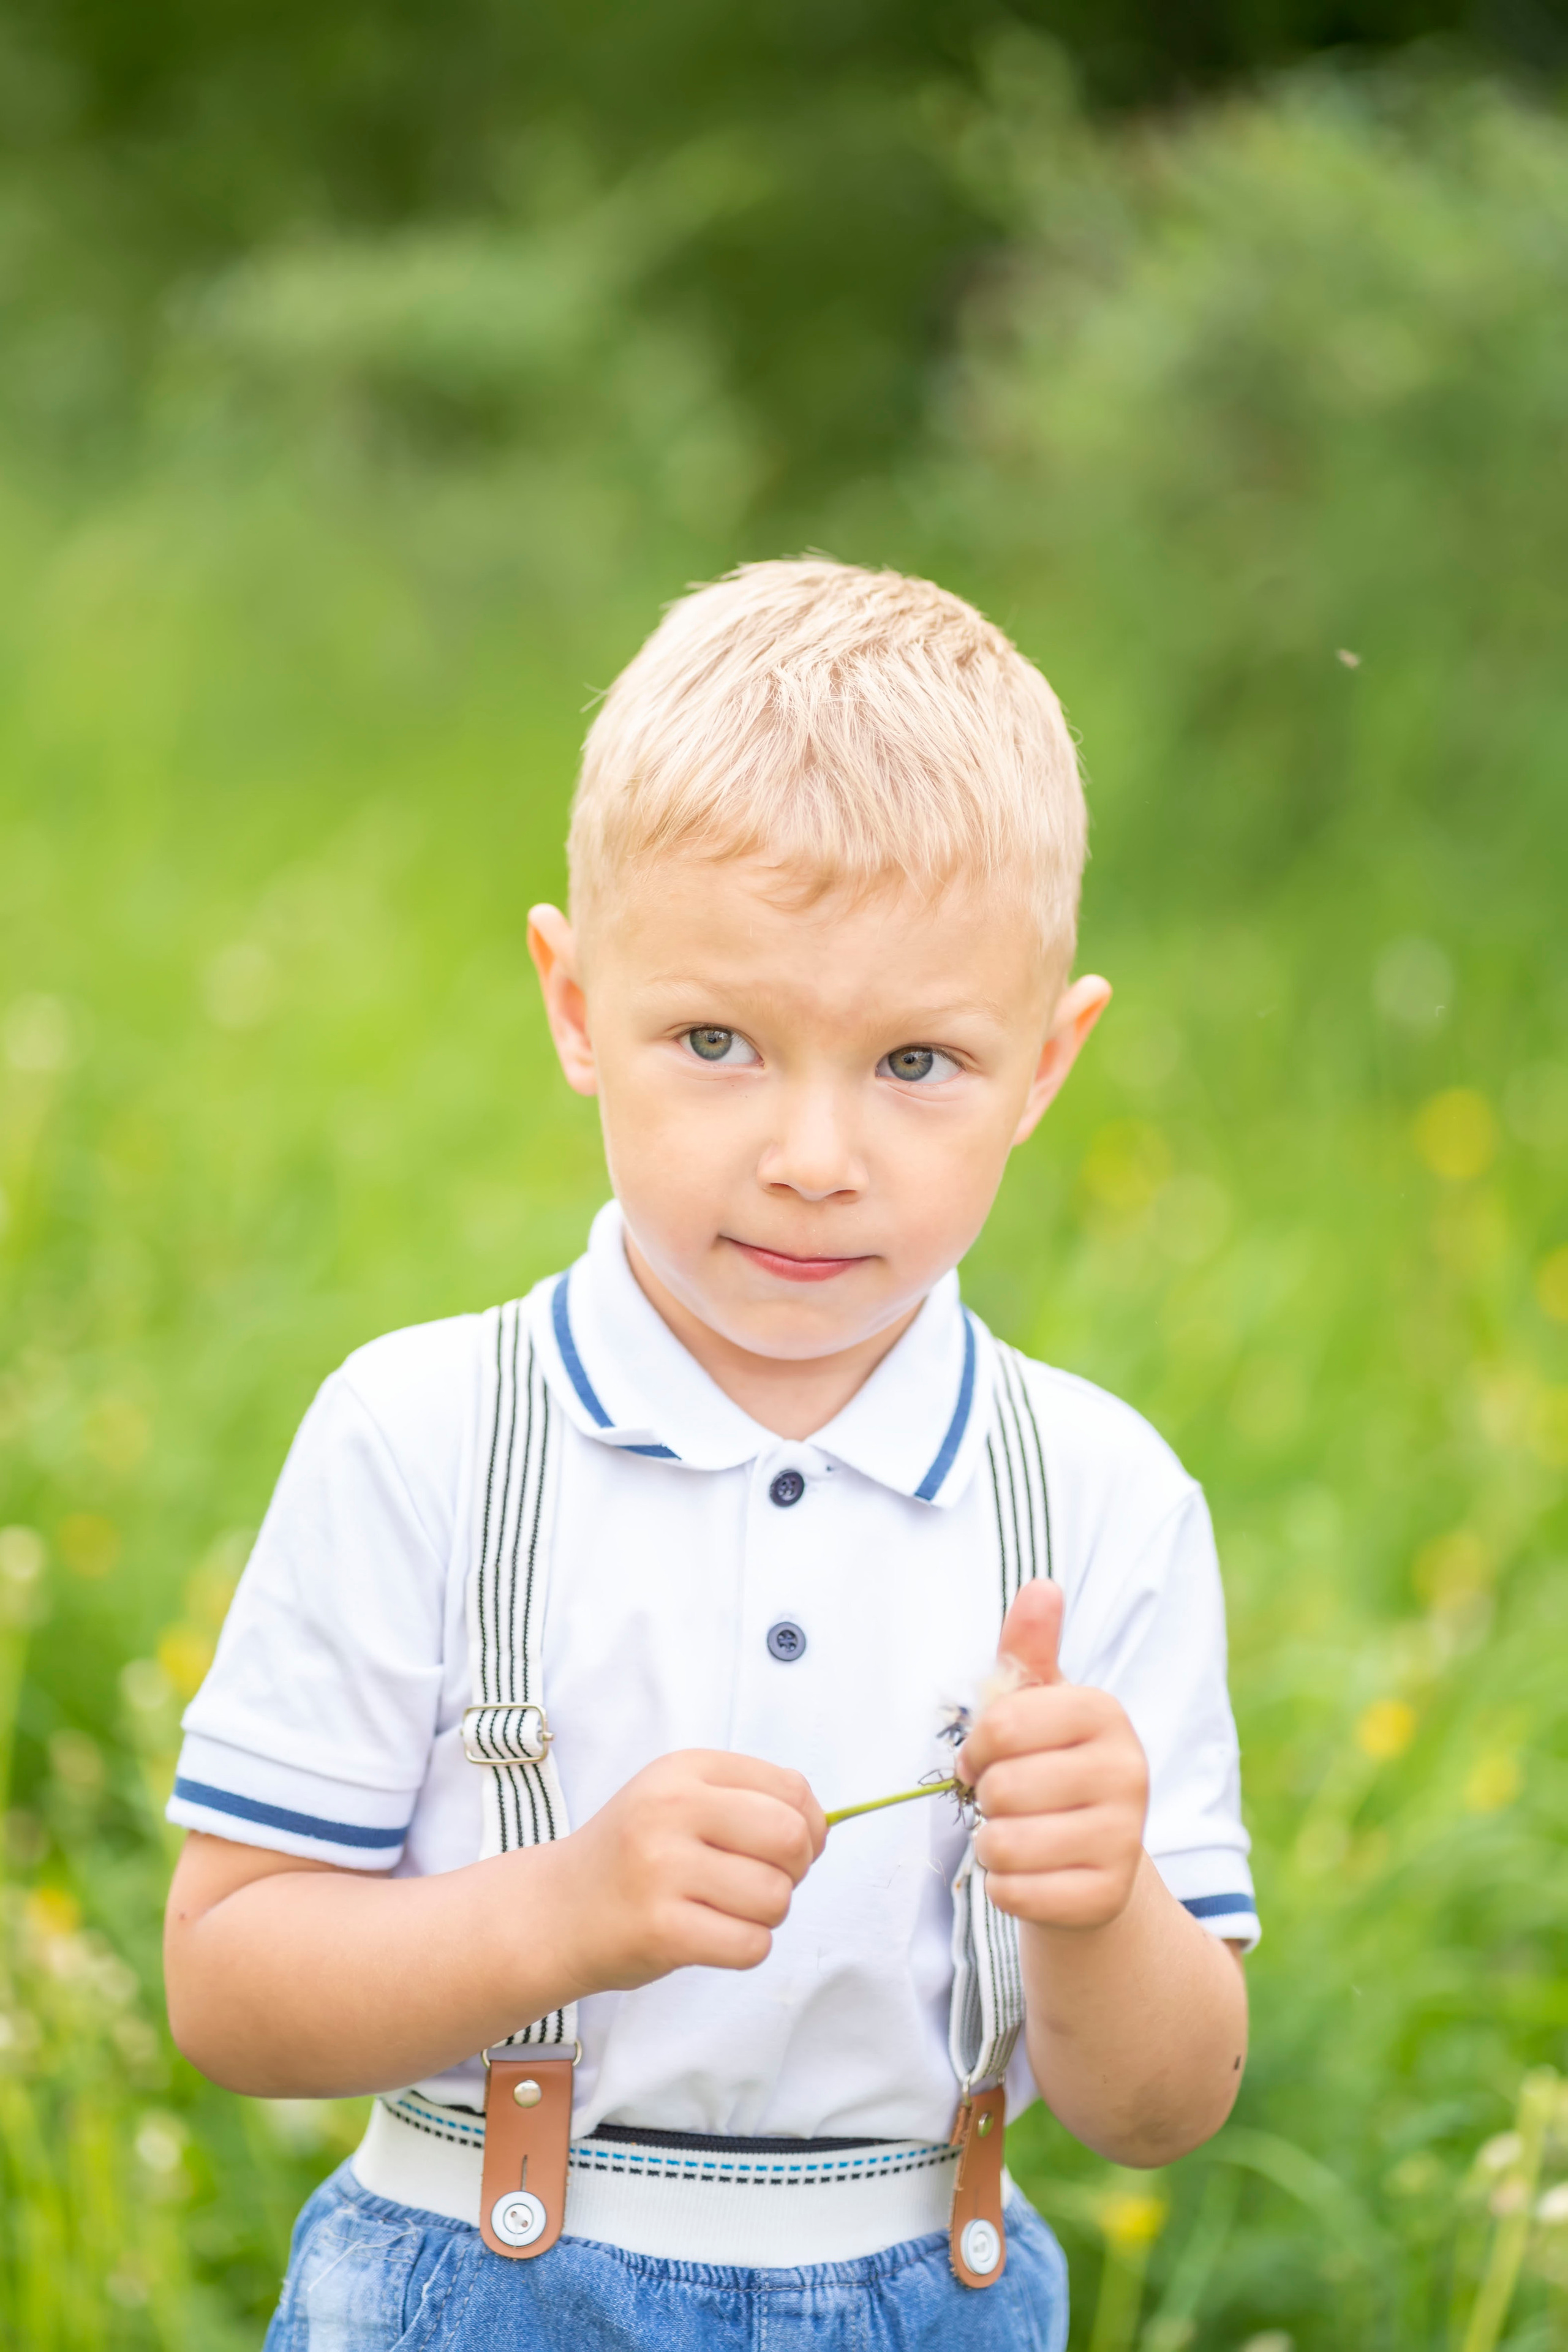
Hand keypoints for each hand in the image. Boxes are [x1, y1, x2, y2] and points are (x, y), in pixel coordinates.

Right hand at [551, 1750, 825, 1993]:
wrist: (557, 1911)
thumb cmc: (635, 1856)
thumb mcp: (681, 1798)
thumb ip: (752, 1799)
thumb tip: (822, 1828)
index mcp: (684, 1769)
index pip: (792, 1789)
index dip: (807, 1826)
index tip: (779, 1847)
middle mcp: (670, 1809)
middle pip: (791, 1839)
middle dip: (794, 1870)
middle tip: (758, 1881)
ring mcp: (662, 1869)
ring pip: (775, 1898)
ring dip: (766, 1915)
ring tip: (726, 1909)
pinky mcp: (660, 1929)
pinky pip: (750, 1945)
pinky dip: (746, 1948)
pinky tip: (711, 1935)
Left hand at [958, 1582, 1147, 1931]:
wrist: (1090, 1860)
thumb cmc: (1049, 1768)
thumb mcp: (1037, 1707)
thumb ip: (1029, 1650)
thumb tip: (1041, 1586)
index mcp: (1105, 1713)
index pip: (1002, 1724)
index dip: (975, 1747)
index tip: (986, 1757)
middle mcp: (1129, 1771)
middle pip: (1003, 1787)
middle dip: (986, 1799)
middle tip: (1009, 1802)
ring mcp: (1125, 1839)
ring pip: (1005, 1844)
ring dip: (991, 1846)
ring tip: (1018, 1836)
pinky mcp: (1108, 1897)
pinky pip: (1015, 1894)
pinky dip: (1004, 1889)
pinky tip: (1032, 1875)